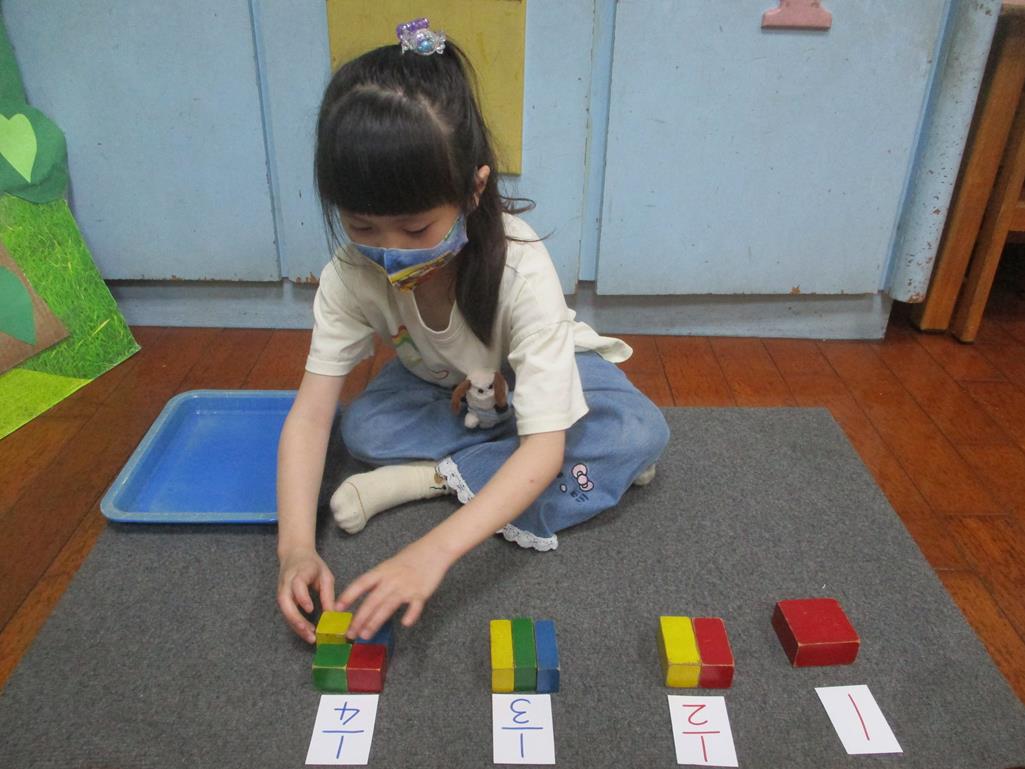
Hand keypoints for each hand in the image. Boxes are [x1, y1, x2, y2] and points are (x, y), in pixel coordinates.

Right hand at [277, 547, 335, 643]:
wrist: (294, 555)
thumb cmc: (312, 565)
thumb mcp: (325, 575)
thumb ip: (328, 594)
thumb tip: (332, 615)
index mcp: (300, 571)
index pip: (297, 584)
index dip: (302, 597)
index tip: (310, 609)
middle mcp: (286, 582)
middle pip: (285, 601)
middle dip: (296, 619)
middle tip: (310, 632)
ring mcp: (281, 590)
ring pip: (284, 610)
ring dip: (296, 625)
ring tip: (310, 637)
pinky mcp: (281, 598)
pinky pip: (286, 613)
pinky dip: (295, 624)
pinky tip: (306, 632)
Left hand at [336, 536, 453, 640]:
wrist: (434, 549)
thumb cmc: (412, 556)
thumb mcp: (390, 564)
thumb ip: (379, 579)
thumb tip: (366, 595)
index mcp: (382, 571)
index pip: (361, 584)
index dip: (348, 595)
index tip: (337, 608)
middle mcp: (392, 579)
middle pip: (372, 600)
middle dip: (359, 618)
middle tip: (350, 633)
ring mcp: (406, 586)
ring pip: (388, 606)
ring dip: (375, 621)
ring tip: (366, 635)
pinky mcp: (421, 592)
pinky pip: (415, 606)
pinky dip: (411, 614)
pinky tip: (405, 623)